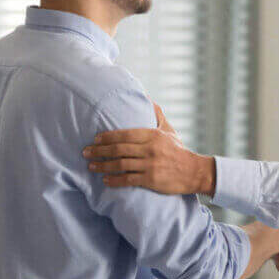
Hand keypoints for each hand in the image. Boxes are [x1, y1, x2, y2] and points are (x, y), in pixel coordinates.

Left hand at [83, 104, 213, 194]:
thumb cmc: (177, 150)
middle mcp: (150, 149)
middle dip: (99, 151)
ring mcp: (150, 165)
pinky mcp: (151, 180)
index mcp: (152, 135)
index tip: (95, 139)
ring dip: (103, 165)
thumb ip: (156, 115)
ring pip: (120, 164)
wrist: (193, 171)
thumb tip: (146, 97)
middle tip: (86, 152)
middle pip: (119, 148)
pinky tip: (105, 180)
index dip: (107, 136)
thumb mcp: (168, 130)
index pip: (125, 134)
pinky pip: (128, 180)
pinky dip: (114, 180)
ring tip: (91, 166)